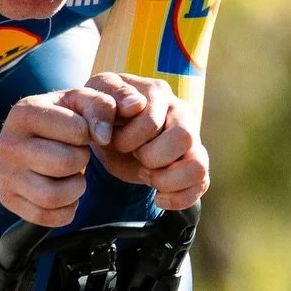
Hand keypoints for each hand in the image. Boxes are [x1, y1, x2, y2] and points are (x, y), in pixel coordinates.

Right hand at [0, 85, 123, 224]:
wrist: (37, 138)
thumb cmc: (63, 118)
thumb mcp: (82, 101)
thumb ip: (100, 106)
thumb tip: (102, 137)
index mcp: (23, 113)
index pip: (78, 131)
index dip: (88, 134)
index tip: (78, 131)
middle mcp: (7, 144)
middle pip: (65, 164)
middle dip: (81, 160)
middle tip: (75, 154)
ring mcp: (4, 173)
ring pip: (52, 196)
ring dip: (74, 188)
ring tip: (70, 174)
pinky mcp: (7, 198)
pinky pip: (45, 216)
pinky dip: (64, 210)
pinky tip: (63, 192)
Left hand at [83, 72, 208, 210]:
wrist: (107, 134)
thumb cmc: (101, 115)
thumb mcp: (89, 102)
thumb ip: (102, 103)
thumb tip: (135, 106)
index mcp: (156, 92)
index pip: (152, 121)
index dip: (129, 139)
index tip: (114, 140)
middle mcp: (180, 112)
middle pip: (184, 139)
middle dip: (151, 158)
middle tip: (134, 157)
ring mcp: (192, 138)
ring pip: (198, 166)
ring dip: (168, 180)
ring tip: (148, 177)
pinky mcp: (194, 161)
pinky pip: (202, 183)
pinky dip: (178, 198)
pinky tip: (158, 196)